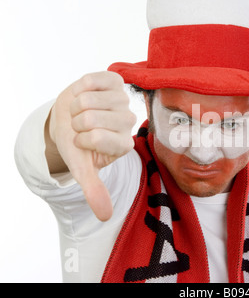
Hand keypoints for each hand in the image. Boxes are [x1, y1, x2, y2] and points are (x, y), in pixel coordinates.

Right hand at [48, 71, 135, 220]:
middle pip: (90, 118)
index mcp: (123, 144)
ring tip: (82, 111)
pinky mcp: (115, 81)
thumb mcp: (82, 166)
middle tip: (80, 125)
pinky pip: (91, 80)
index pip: (95, 138)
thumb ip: (93, 189)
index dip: (79, 139)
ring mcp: (123, 100)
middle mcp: (129, 122)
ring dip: (75, 106)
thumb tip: (105, 217)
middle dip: (75, 123)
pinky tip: (85, 94)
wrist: (69, 118)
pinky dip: (80, 87)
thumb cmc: (77, 142)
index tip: (82, 141)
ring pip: (87, 100)